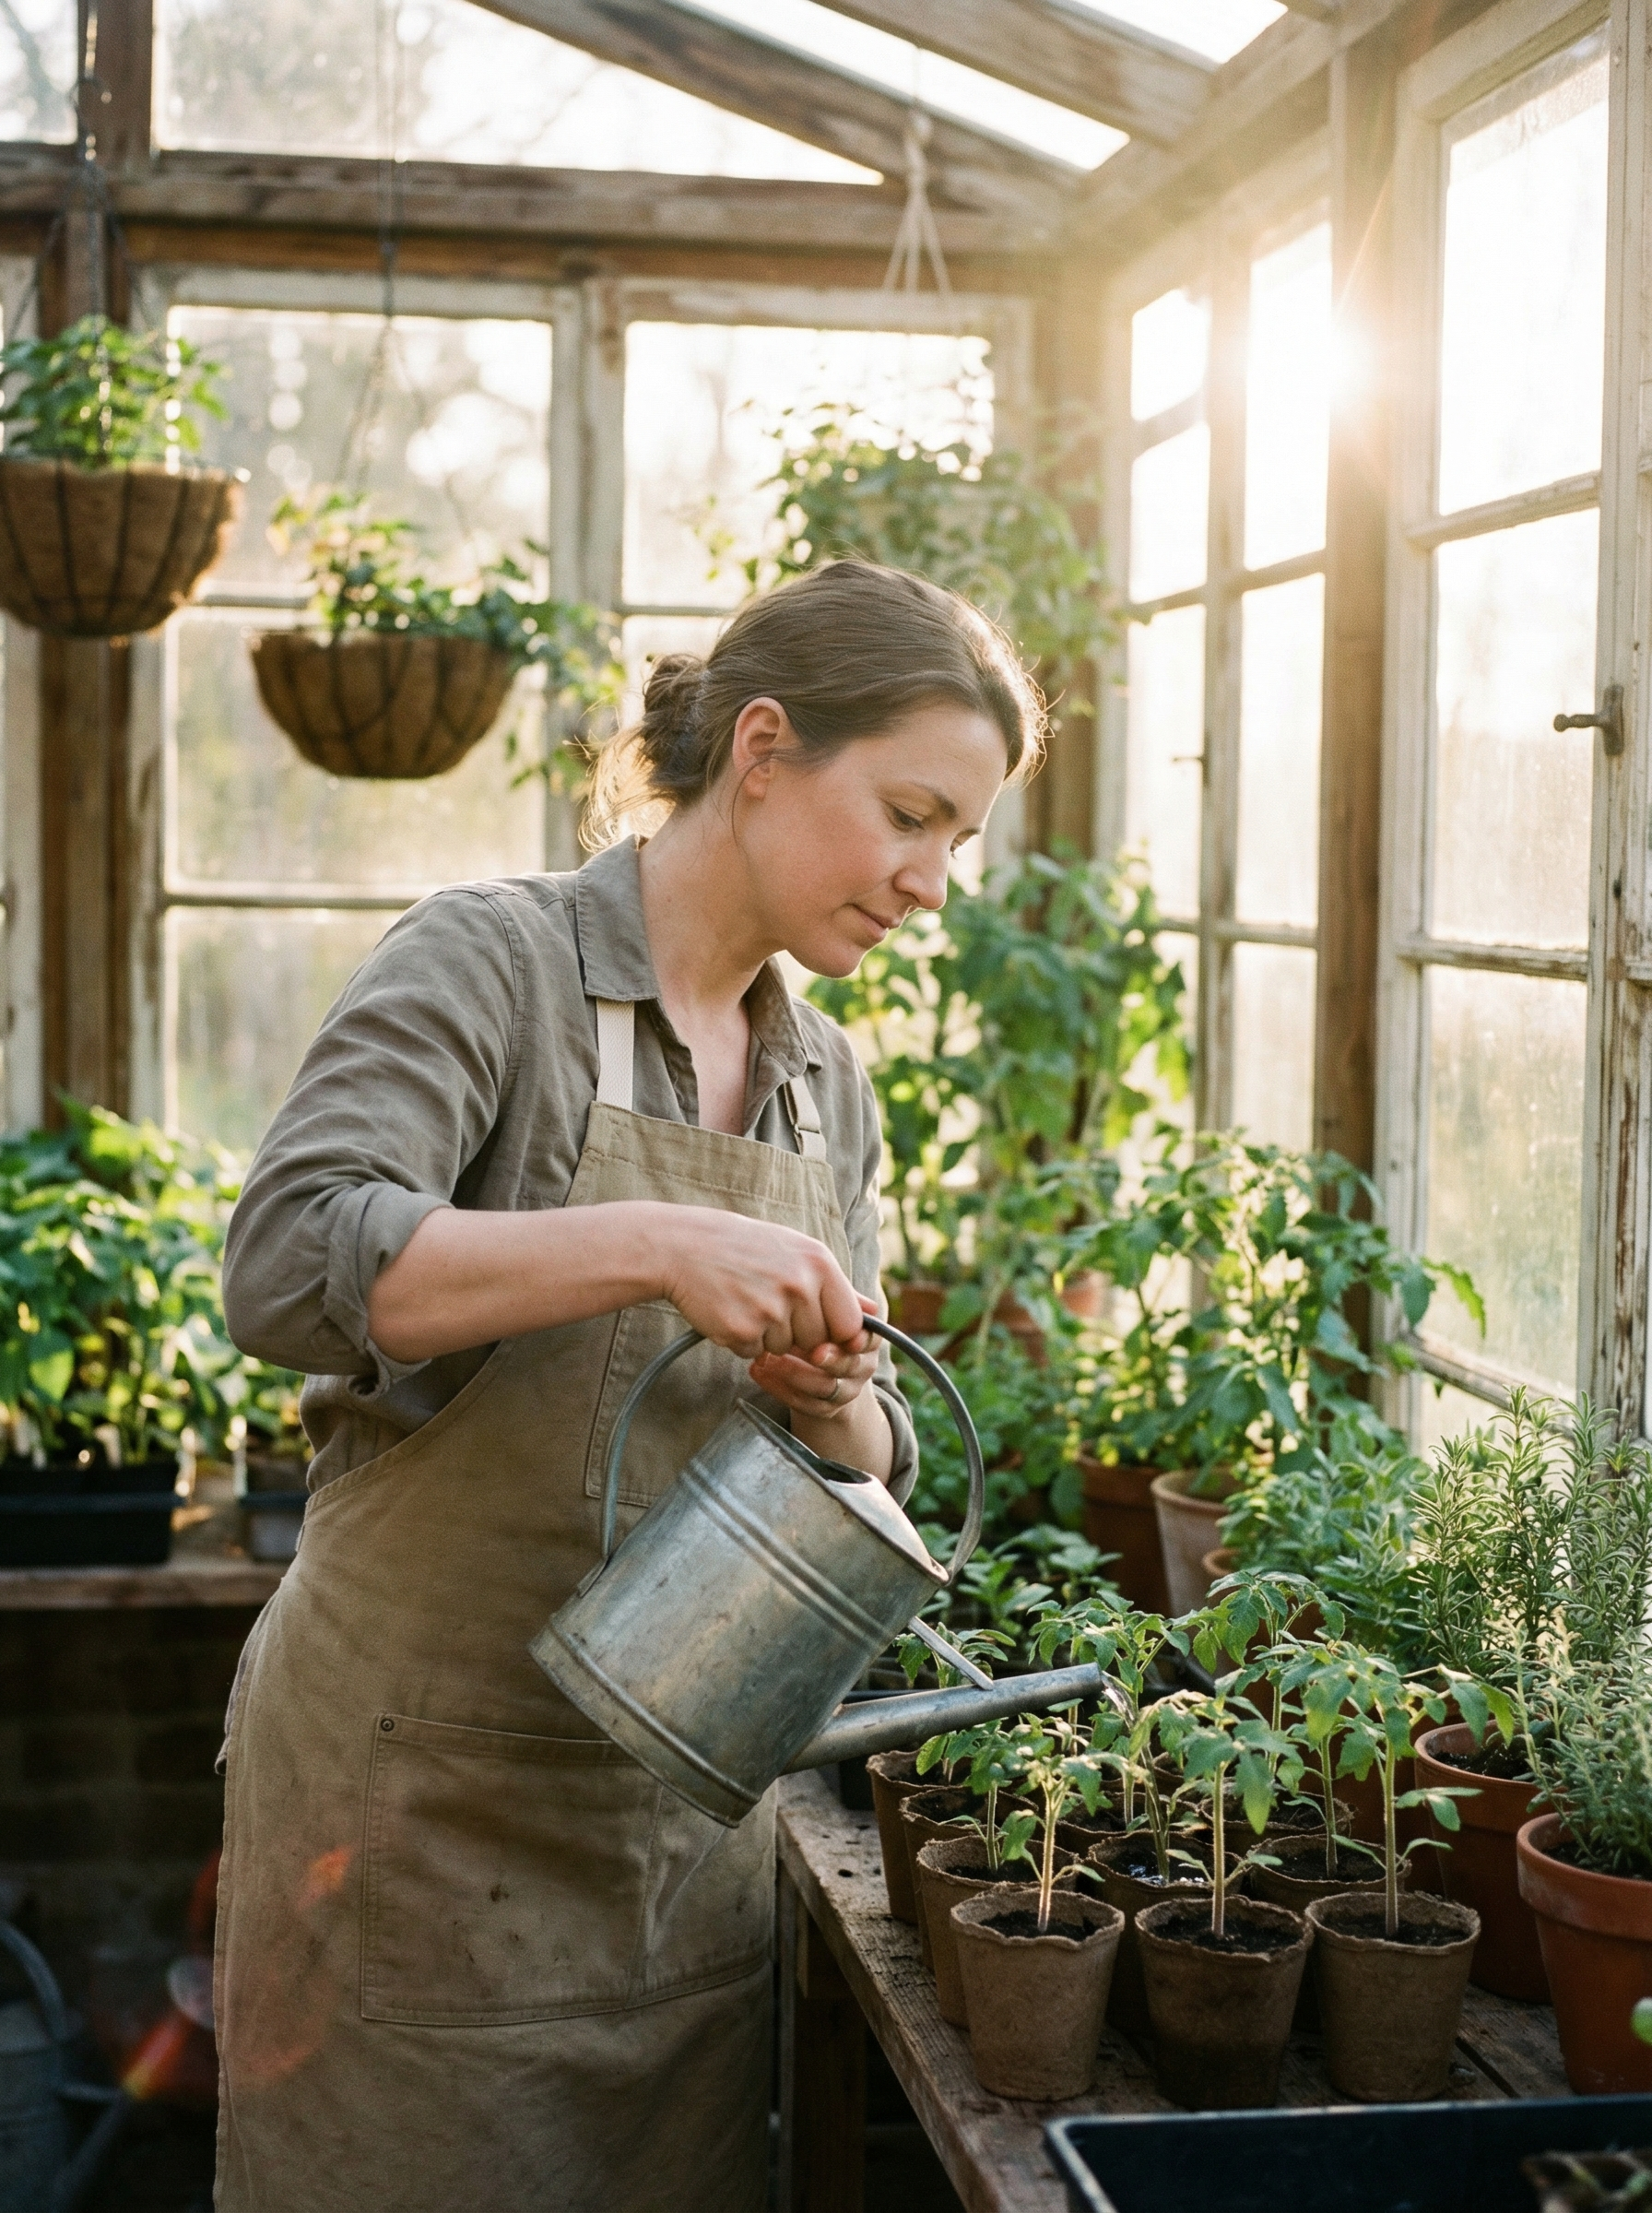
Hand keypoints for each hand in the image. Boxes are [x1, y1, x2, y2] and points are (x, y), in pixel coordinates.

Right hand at [652, 1205, 867, 1359]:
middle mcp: (800, 1286)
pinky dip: (741, 1340)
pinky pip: (753, 1352)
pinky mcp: (742, 1330)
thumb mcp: (795, 1251)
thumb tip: (874, 1310)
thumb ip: (835, 1284)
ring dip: (766, 1336)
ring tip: (746, 1300)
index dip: (835, 1332)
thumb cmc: (743, 1247)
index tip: (818, 1326)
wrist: (682, 1246)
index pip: (850, 1323)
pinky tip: (728, 1309)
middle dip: (796, 1333)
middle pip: (817, 1341)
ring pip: (784, 1349)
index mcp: (819, 1264)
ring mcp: (771, 1309)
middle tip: (767, 1300)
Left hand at [749, 1295, 879, 1422]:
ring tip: (764, 1356)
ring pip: (825, 1388)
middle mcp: (862, 1366)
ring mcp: (845, 1390)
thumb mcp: (822, 1304)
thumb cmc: (815, 1323)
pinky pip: (804, 1404)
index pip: (867, 1337)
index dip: (852, 1337)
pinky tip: (756, 1370)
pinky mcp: (825, 1409)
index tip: (826, 1334)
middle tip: (792, 1345)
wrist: (815, 1366)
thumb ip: (829, 1293)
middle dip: (823, 1358)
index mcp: (867, 1337)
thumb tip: (840, 1288)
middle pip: (848, 1365)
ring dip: (792, 1372)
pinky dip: (778, 1387)